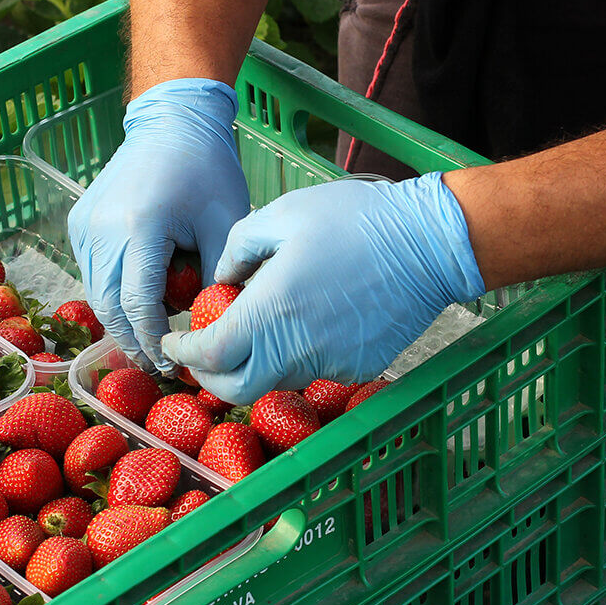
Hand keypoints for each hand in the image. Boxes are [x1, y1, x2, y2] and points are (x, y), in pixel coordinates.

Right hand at [67, 78, 250, 372]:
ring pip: (95, 293)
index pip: (139, 305)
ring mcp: (84, 225)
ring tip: (147, 341)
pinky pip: (92, 272)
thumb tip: (208, 329)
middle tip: (156, 365)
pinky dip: (112, 292)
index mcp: (140, 227)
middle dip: (132, 341)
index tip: (171, 364)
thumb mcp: (225, 225)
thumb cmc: (207, 171)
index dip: (153, 342)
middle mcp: (102, 228)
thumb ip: (214, 279)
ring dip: (120, 320)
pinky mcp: (78, 223)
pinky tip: (138, 299)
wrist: (171, 123)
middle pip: (109, 306)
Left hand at [160, 172, 485, 403]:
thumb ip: (237, 249)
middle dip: (210, 375)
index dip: (184, 352)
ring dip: (254, 362)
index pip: (210, 354)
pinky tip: (306, 320)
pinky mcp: (358, 367)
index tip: (174, 339)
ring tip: (257, 324)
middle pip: (236, 389)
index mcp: (271, 311)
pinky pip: (314, 369)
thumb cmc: (353, 219)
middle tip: (203, 351)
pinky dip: (296, 354)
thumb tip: (220, 282)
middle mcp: (297, 349)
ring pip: (275, 378)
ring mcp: (331, 364)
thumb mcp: (282, 215)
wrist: (431, 242)